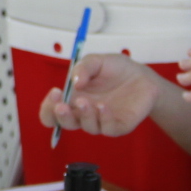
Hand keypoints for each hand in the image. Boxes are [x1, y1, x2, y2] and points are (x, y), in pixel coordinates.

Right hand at [40, 52, 161, 136]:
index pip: (52, 112)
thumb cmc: (116, 69)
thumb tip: (74, 83)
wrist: (142, 75)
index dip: (48, 108)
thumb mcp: (96, 61)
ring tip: (86, 102)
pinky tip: (103, 106)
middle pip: (65, 124)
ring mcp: (101, 121)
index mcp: (72, 99)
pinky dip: (104, 119)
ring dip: (84, 115)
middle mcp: (84, 114)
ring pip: (87, 127)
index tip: (54, 93)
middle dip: (61, 116)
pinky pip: (108, 129)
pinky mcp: (119, 126)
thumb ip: (83, 68)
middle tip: (62, 105)